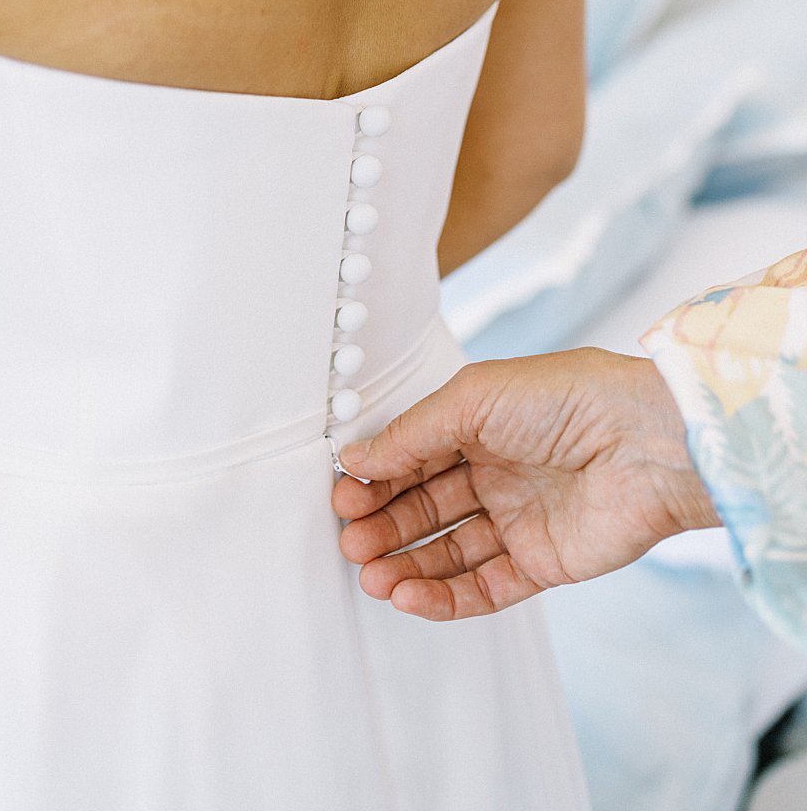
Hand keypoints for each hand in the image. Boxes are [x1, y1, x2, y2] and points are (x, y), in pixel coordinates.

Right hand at [333, 349, 720, 620]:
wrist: (651, 445)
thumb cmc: (572, 400)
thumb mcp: (473, 398)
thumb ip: (411, 434)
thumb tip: (357, 458)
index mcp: (478, 426)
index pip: (411, 459)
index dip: (375, 480)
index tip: (343, 497)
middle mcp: (497, 473)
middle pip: (423, 509)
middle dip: (383, 527)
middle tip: (351, 542)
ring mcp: (519, 520)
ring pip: (448, 552)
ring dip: (405, 566)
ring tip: (372, 577)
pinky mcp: (544, 564)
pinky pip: (485, 586)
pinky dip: (444, 596)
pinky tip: (410, 594)